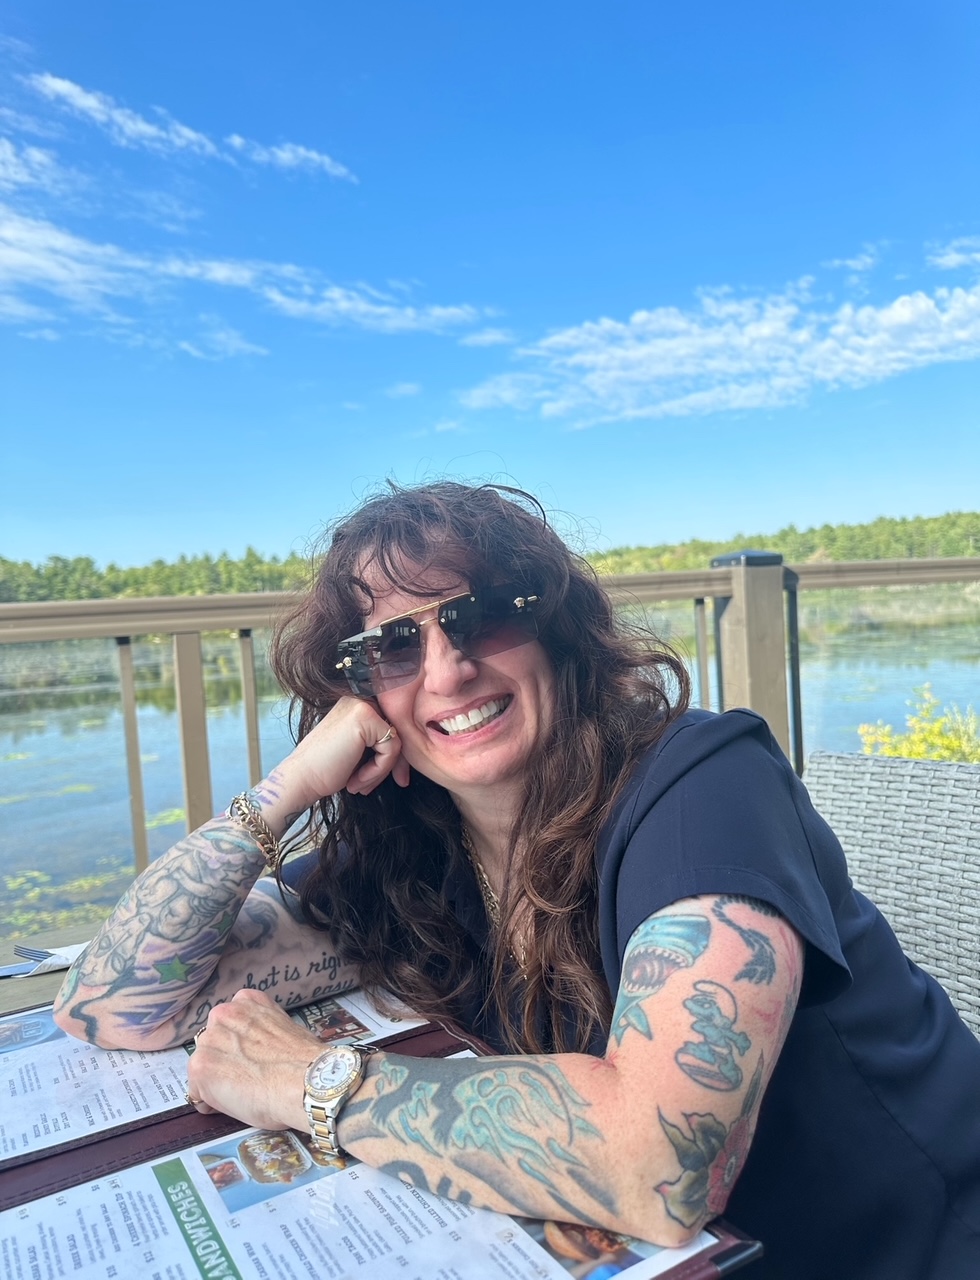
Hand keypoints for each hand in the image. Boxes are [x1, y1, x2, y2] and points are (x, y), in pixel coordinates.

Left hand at [186, 988, 320, 1130]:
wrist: (304, 1082)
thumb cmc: (303, 1062)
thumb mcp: (284, 1026)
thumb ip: (262, 1029)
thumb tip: (260, 1048)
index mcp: (247, 1001)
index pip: (229, 1025)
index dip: (238, 1047)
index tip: (250, 1059)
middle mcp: (224, 1013)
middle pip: (212, 1045)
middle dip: (224, 1061)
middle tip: (246, 1078)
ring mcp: (210, 1039)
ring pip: (203, 1067)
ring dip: (216, 1080)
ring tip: (242, 1092)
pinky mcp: (201, 1066)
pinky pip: (196, 1092)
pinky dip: (210, 1102)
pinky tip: (235, 1102)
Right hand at [262, 697, 409, 823]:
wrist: (300, 780)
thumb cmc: (327, 769)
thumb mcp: (360, 751)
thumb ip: (382, 742)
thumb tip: (417, 747)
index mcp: (358, 704)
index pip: (392, 727)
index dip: (395, 755)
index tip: (395, 778)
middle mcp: (360, 699)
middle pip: (398, 732)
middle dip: (395, 763)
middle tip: (389, 784)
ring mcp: (362, 705)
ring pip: (396, 742)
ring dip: (382, 770)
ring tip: (361, 785)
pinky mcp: (365, 718)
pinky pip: (391, 749)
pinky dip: (378, 771)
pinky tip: (356, 780)